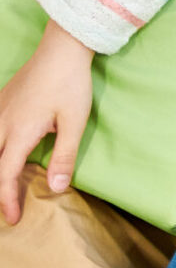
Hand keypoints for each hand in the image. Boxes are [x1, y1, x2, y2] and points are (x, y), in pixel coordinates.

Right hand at [0, 21, 93, 224]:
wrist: (61, 48)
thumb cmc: (71, 84)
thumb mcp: (75, 122)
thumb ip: (65, 156)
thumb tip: (57, 189)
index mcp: (19, 133)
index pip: (6, 175)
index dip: (8, 199)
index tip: (14, 219)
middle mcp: (1, 124)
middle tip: (5, 207)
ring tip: (3, 184)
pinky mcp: (0, 101)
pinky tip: (1, 151)